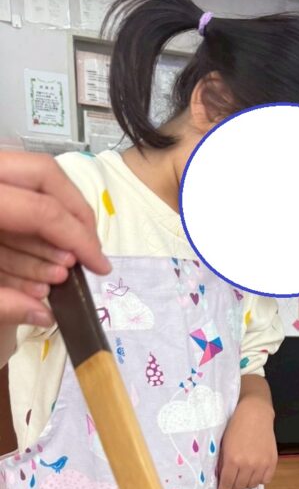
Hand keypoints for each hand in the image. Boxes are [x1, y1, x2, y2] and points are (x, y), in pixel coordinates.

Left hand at [0, 152, 110, 327]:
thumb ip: (1, 301)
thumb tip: (42, 313)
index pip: (44, 209)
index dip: (79, 240)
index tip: (99, 266)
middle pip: (46, 175)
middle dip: (76, 216)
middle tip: (89, 251)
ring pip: (28, 186)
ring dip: (46, 236)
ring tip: (57, 274)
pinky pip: (8, 201)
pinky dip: (20, 239)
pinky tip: (30, 273)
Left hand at [216, 390, 277, 488]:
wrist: (255, 414)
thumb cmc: (236, 427)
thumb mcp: (224, 445)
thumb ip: (223, 463)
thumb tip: (222, 480)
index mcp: (233, 460)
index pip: (226, 484)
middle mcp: (248, 465)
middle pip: (239, 487)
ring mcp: (262, 464)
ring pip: (252, 485)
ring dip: (246, 484)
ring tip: (243, 479)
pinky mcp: (272, 461)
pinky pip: (265, 480)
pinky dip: (259, 479)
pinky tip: (255, 474)